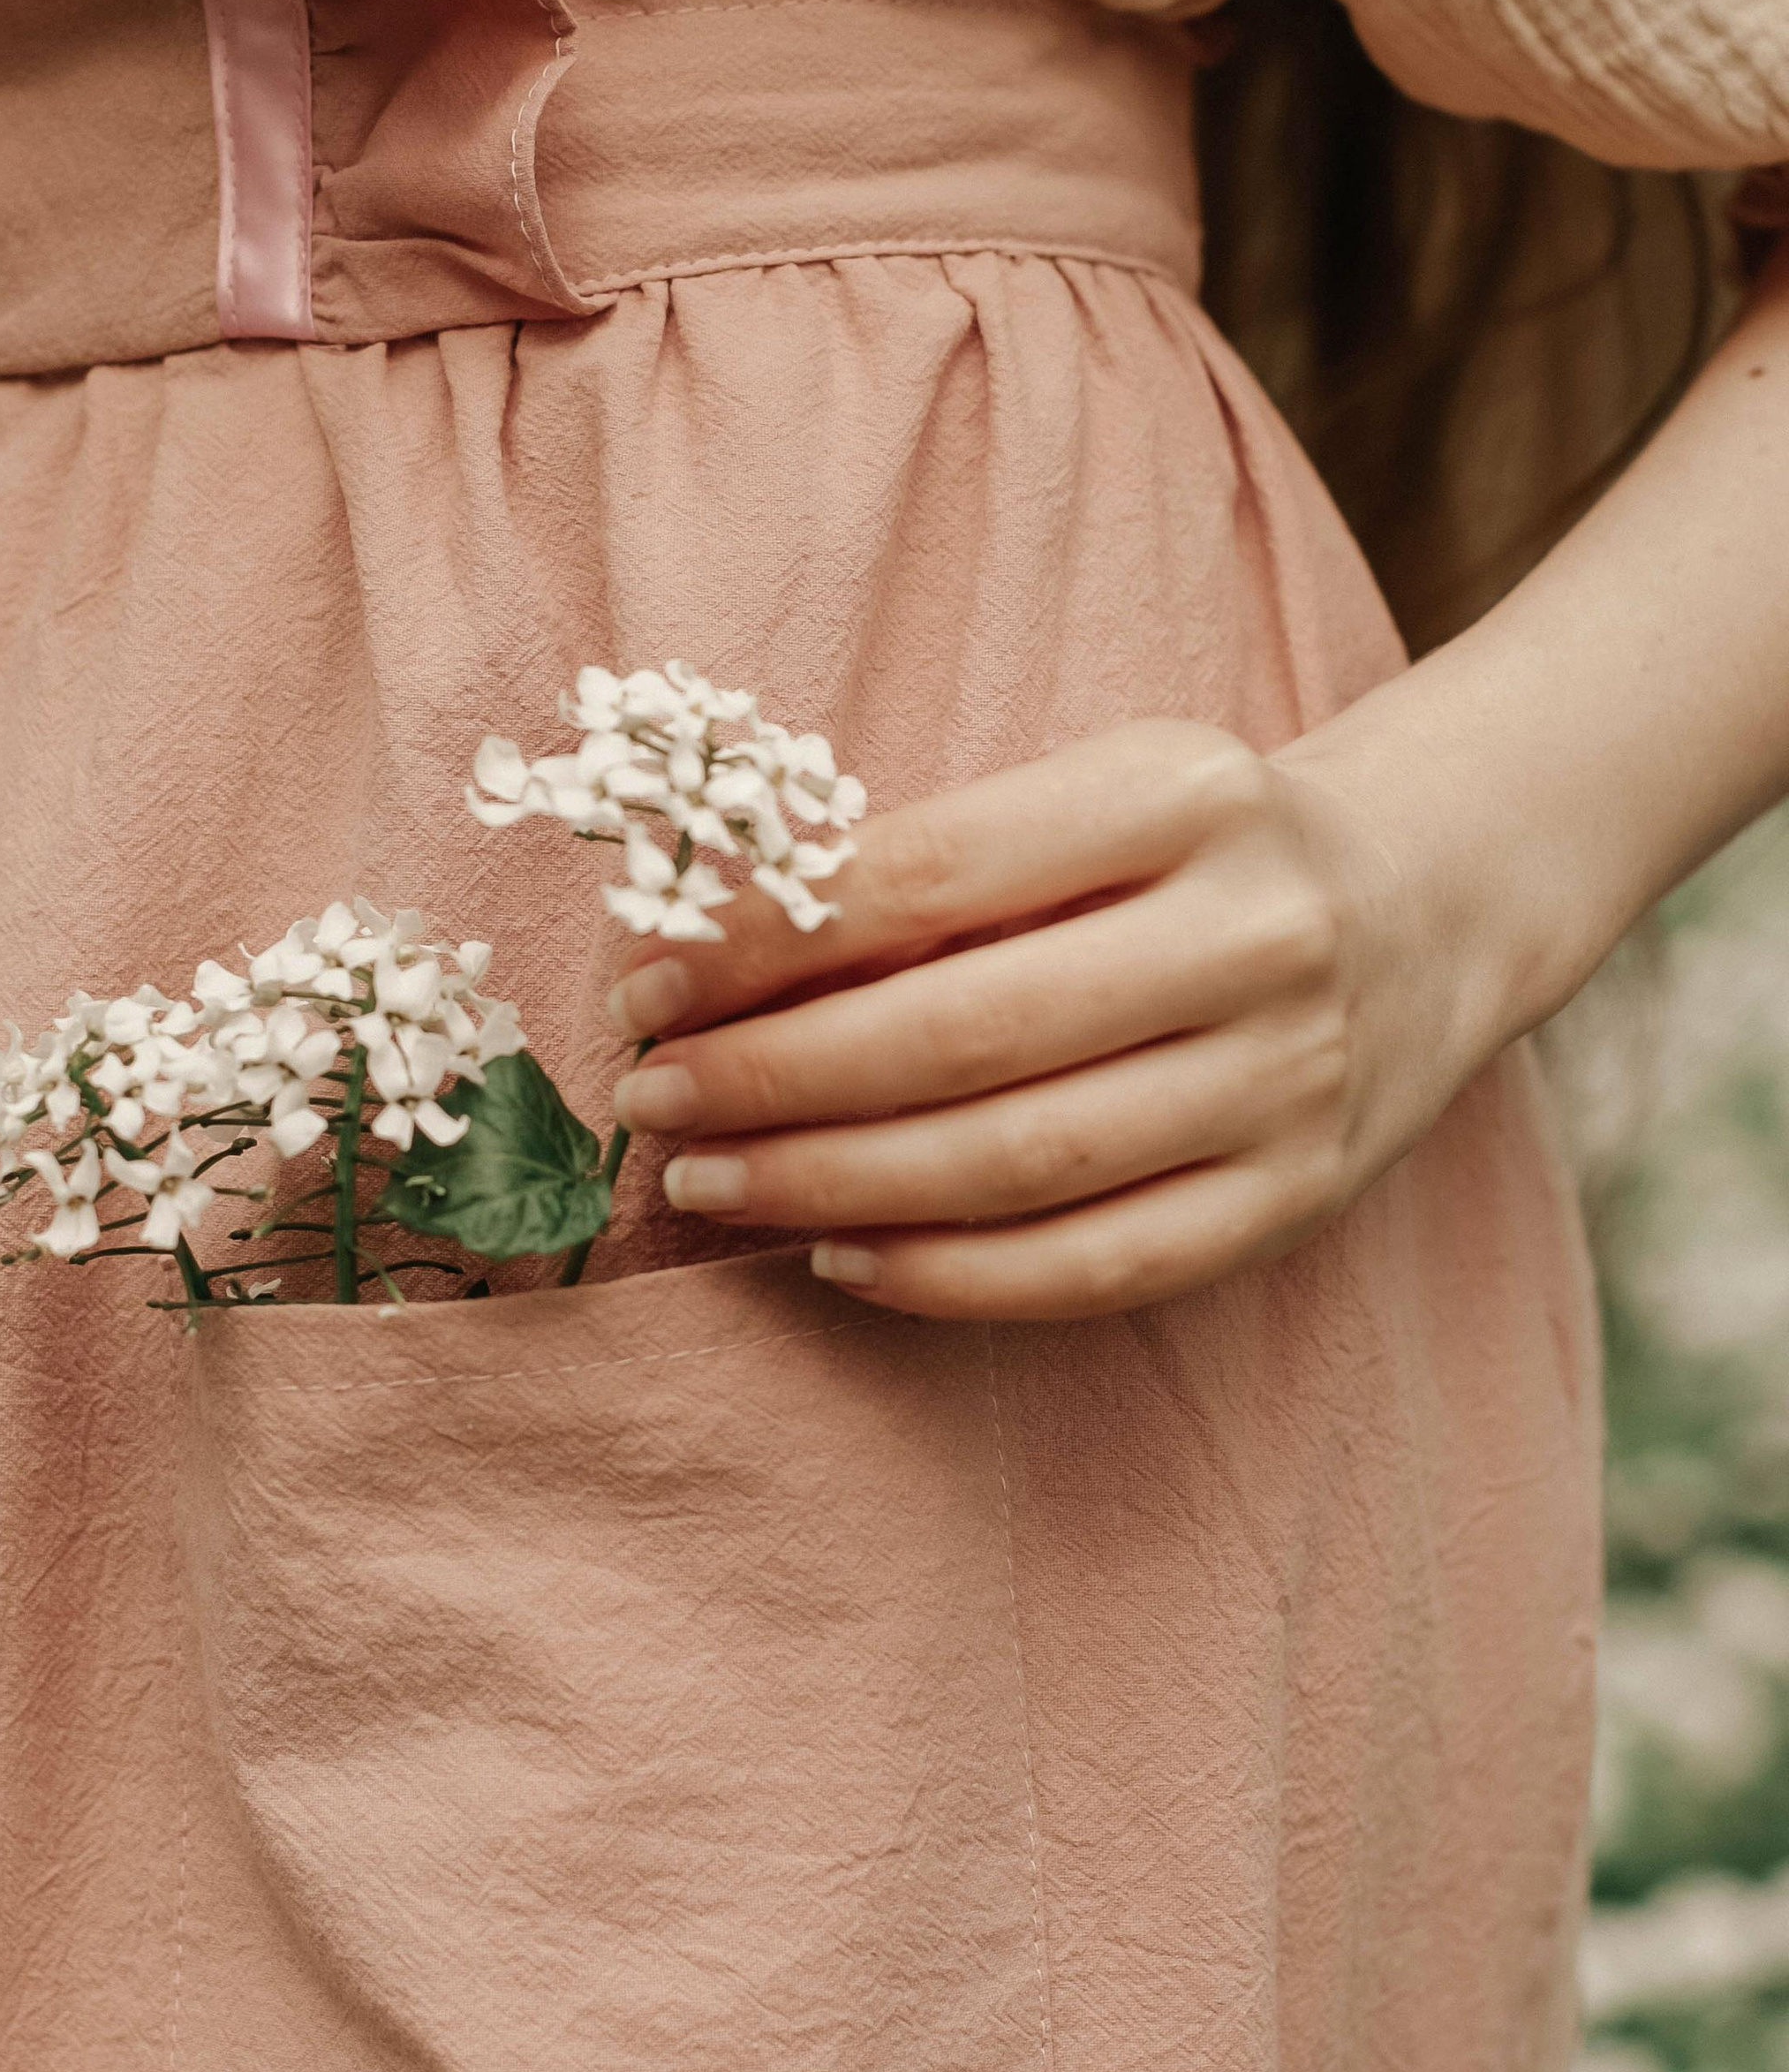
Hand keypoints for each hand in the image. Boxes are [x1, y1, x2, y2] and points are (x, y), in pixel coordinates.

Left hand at [602, 718, 1513, 1321]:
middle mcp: (1254, 935)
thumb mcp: (1086, 796)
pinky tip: (840, 1256)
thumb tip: (704, 964)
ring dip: (834, 1186)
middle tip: (656, 1107)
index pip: (927, 876)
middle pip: (964, 1035)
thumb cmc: (1190, 849)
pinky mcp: (1297, 1196)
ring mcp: (1288, 1079)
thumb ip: (927, 864)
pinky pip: (1097, 1266)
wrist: (1426, 905)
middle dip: (775, 1081)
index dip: (765, 946)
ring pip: (1021, 1164)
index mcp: (1182, 794)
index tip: (645, 988)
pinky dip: (949, 1278)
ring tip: (712, 1187)